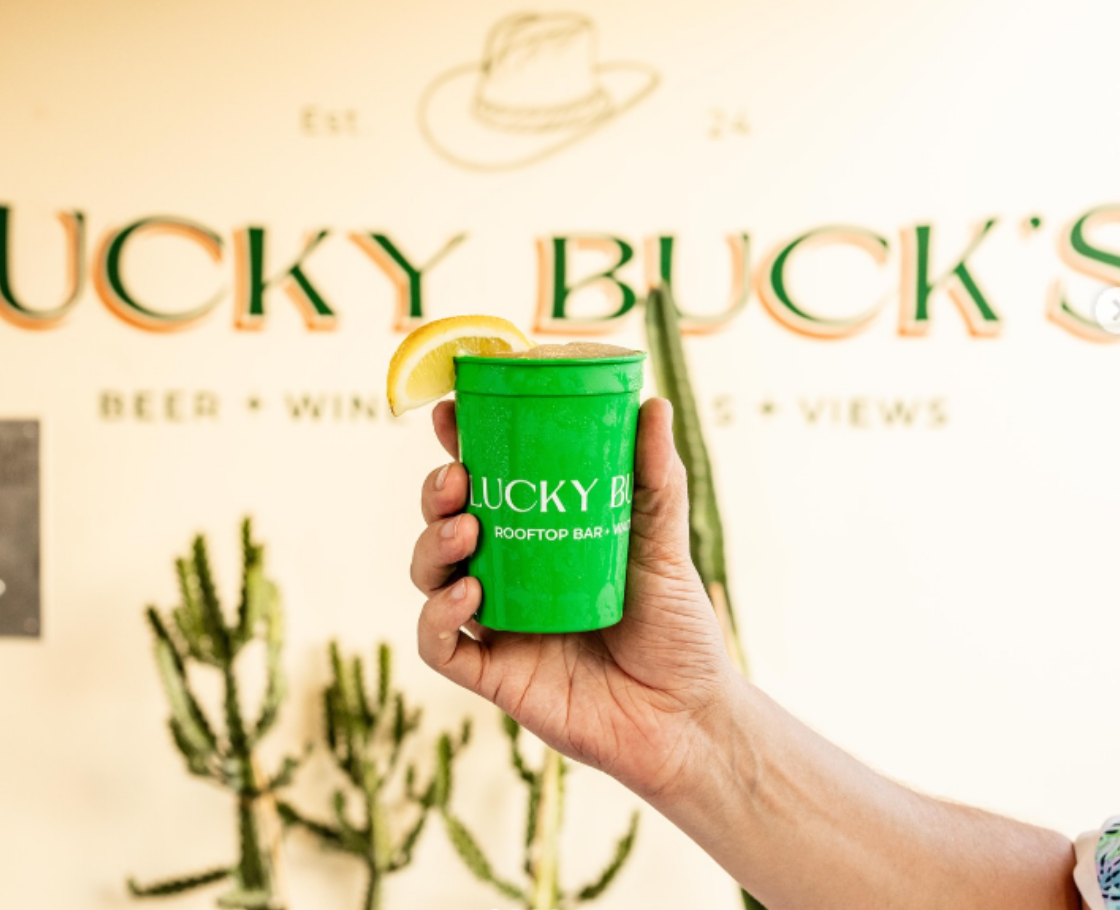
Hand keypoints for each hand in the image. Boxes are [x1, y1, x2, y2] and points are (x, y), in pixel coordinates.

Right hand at [412, 396, 733, 802]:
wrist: (688, 716)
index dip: (459, 446)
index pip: (485, 481)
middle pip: (444, 522)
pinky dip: (437, 617)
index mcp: (538, 535)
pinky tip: (468, 596)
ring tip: (465, 529)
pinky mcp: (493, 675)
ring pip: (431, 575)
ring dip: (433, 545)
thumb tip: (652, 403)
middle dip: (435, 493)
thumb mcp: (665, 541)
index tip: (452, 412)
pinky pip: (439, 646)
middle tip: (457, 477)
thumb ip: (656, 477)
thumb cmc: (678, 625)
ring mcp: (497, 624)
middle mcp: (509, 574)